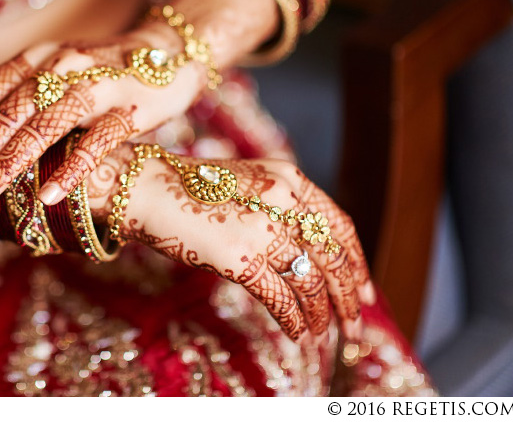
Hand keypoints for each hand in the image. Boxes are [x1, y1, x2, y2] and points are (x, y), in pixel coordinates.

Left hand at [0, 25, 208, 209]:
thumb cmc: (103, 69)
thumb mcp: (57, 70)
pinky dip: (70, 170)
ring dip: (10, 166)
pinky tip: (49, 198)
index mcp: (37, 58)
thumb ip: (23, 96)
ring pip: (43, 128)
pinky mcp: (130, 108)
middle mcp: (60, 67)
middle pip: (8, 114)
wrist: (172, 51)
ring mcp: (95, 86)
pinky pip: (95, 143)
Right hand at [101, 150, 373, 341]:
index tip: (364, 290)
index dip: (357, 262)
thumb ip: (281, 207)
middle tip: (353, 325)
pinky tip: (296, 332)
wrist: (147, 188)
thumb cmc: (192, 189)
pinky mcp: (240, 257)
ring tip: (323, 332)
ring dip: (322, 314)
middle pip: (332, 257)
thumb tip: (310, 253)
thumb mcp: (248, 183)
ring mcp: (262, 228)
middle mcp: (283, 199)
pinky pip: (280, 297)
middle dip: (348, 297)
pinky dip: (294, 320)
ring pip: (310, 281)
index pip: (339, 225)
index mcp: (288, 178)